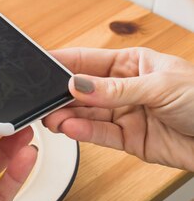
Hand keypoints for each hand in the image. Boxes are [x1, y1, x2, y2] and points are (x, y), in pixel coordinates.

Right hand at [44, 47, 193, 170]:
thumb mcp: (160, 86)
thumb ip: (115, 90)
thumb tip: (79, 85)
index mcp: (132, 64)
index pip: (89, 61)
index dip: (64, 62)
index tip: (40, 66)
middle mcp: (125, 88)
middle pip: (83, 89)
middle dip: (61, 94)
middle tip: (42, 99)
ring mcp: (126, 114)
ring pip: (88, 113)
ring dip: (68, 115)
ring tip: (53, 117)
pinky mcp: (129, 140)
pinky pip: (101, 134)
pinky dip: (84, 132)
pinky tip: (71, 128)